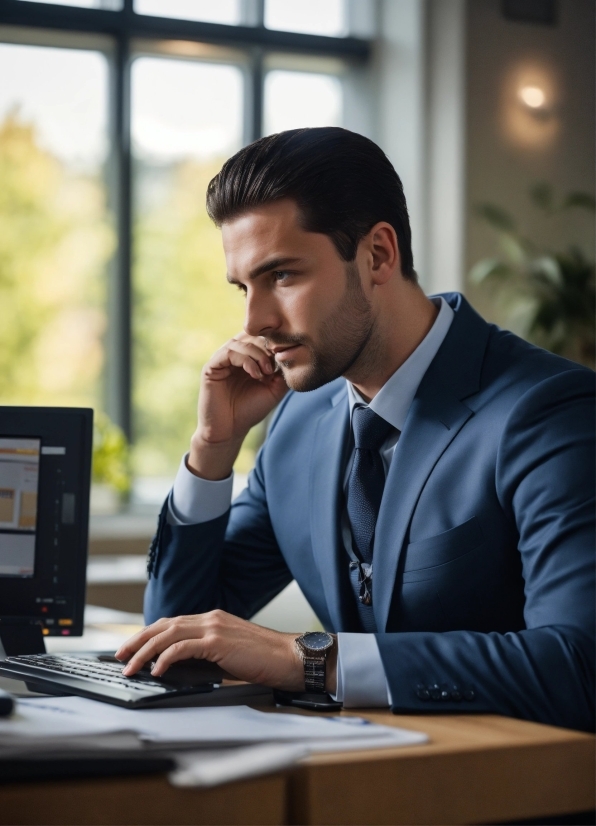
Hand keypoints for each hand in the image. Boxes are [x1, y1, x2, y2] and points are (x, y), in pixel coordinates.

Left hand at [115, 610, 335, 691]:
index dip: (148, 634)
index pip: (171, 623)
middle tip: (120, 655)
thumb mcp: (229, 654)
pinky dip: (165, 658)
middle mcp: (210, 618)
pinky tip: (157, 670)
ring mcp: (214, 627)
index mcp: (212, 619)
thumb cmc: (264, 660)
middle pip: (163, 625)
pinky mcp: (218, 640)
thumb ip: (205, 655)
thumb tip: (178, 668)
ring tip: (130, 667)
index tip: (132, 648)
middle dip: (138, 640)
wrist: (289, 657)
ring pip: (168, 634)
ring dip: (145, 651)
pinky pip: (183, 648)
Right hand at [190, 333, 287, 479]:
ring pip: (239, 342)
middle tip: (275, 365)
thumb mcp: (274, 389)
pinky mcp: (211, 367)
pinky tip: (256, 374)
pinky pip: (229, 352)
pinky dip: (246, 360)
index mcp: (246, 357)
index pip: (259, 337)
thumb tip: (292, 353)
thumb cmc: (251, 410)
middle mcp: (232, 355)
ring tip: (266, 372)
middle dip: (266, 346)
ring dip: (257, 354)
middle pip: (250, 335)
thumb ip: (282, 371)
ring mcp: (221, 360)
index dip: (273, 343)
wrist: (230, 430)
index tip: (284, 358)